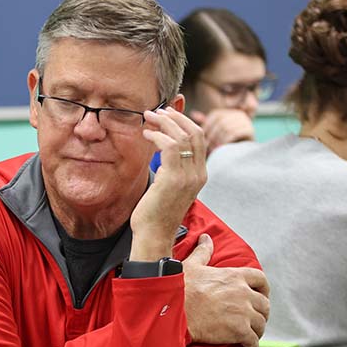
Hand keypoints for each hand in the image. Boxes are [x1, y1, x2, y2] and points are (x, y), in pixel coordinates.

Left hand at [131, 108, 207, 259]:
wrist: (153, 236)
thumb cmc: (156, 213)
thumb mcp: (169, 186)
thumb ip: (172, 169)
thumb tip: (164, 150)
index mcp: (200, 175)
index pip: (200, 138)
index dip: (184, 122)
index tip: (167, 115)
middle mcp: (198, 174)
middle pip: (195, 133)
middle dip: (175, 117)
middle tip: (157, 111)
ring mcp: (188, 177)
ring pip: (182, 137)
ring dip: (164, 123)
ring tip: (148, 118)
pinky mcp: (173, 179)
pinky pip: (169, 147)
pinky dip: (158, 136)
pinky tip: (146, 135)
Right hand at [181, 234, 269, 346]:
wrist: (175, 311)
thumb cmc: (181, 289)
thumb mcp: (192, 265)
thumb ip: (203, 252)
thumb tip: (206, 239)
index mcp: (235, 276)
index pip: (260, 280)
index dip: (263, 289)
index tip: (261, 295)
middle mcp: (243, 293)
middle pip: (264, 304)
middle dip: (261, 313)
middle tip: (254, 319)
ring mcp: (243, 313)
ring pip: (261, 324)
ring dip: (257, 330)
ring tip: (250, 335)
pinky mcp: (238, 331)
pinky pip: (253, 341)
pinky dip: (251, 346)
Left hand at [192, 109, 254, 153]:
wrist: (241, 160)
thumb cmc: (223, 146)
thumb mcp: (213, 134)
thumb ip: (206, 124)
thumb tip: (193, 113)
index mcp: (229, 112)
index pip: (215, 115)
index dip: (207, 127)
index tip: (203, 139)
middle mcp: (238, 114)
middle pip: (220, 121)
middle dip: (212, 135)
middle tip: (207, 147)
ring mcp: (246, 121)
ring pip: (226, 128)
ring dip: (218, 140)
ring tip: (214, 149)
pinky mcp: (250, 131)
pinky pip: (234, 134)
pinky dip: (225, 142)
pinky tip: (221, 149)